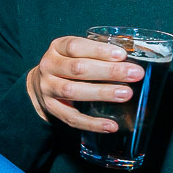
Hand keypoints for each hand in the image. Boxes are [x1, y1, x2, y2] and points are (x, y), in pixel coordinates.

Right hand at [25, 36, 144, 130]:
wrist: (38, 84)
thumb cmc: (66, 64)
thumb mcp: (74, 52)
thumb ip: (96, 52)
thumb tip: (130, 60)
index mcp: (57, 48)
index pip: (76, 47)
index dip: (99, 51)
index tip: (122, 55)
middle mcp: (49, 67)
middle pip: (78, 69)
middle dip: (109, 71)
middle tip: (134, 74)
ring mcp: (48, 89)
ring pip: (74, 92)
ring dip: (102, 93)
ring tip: (126, 94)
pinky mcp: (52, 108)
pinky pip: (72, 118)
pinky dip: (92, 123)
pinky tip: (110, 125)